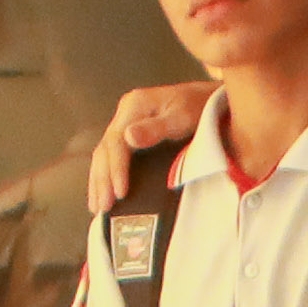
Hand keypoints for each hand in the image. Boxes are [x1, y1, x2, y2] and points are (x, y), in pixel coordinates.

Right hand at [87, 84, 213, 212]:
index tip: (120, 193)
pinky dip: (106, 175)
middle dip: (102, 180)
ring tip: (97, 208)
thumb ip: (158, 128)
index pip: (117, 141)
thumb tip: (129, 137)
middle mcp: (126, 113)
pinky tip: (103, 193)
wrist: (210, 98)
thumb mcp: (183, 116)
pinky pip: (112, 156)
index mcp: (135, 105)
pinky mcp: (131, 132)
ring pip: (104, 154)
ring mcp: (127, 122)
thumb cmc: (202, 107)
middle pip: (105, 149)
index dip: (116, 169)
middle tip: (102, 208)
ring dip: (98, 181)